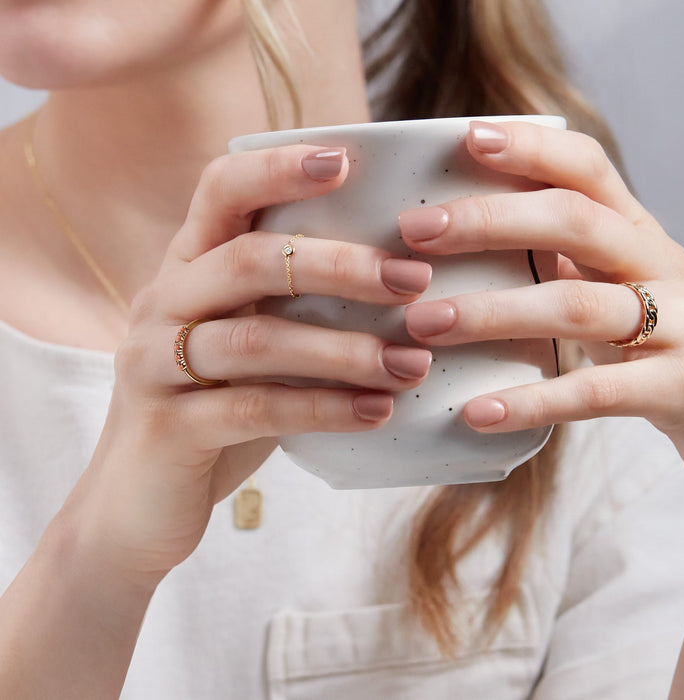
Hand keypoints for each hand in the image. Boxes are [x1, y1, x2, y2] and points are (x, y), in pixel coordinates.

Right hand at [63, 145, 432, 587]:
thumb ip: (287, 306)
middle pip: (249, 260)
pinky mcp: (168, 428)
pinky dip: (323, 408)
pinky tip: (377, 412)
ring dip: (345, 350)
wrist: (136, 503)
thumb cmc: (212, 410)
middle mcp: (162, 303)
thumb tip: (396, 281)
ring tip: (413, 362)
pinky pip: (254, 410)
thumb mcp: (246, 345)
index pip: (220, 191)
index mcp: (185, 269)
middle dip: (339, 266)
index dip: (277, 168)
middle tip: (414, 280)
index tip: (347, 162)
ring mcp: (154, 365)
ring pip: (256, 339)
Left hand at [400, 120, 683, 485]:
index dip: (532, 147)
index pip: (588, 169)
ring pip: (576, 305)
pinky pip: (593, 394)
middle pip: (575, 220)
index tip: (468, 137)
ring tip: (422, 323)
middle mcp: (660, 267)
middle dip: (489, 219)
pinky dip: (529, 402)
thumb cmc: (655, 339)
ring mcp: (680, 327)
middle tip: (413, 230)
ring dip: (490, 311)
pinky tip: (474, 412)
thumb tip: (460, 245)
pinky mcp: (677, 389)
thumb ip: (559, 262)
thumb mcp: (614, 286)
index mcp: (636, 235)